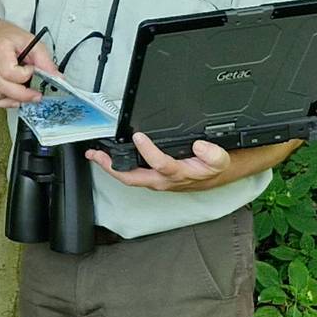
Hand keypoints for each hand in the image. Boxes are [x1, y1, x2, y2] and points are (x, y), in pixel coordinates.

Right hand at [0, 20, 58, 107]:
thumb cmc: (9, 38)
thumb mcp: (30, 41)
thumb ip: (44, 60)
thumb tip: (57, 77)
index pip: (9, 71)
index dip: (25, 75)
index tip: (33, 70)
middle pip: (2, 86)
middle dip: (23, 95)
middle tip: (36, 95)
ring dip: (12, 99)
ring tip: (24, 94)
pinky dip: (3, 102)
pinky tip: (13, 97)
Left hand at [88, 133, 232, 191]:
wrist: (214, 177)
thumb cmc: (212, 169)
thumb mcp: (220, 160)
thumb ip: (212, 154)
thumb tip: (199, 146)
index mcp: (178, 174)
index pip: (159, 164)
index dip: (148, 151)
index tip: (139, 136)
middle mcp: (163, 180)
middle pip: (132, 178)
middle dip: (112, 168)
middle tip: (97, 155)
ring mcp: (155, 180)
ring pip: (129, 177)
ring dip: (111, 167)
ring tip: (96, 155)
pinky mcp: (152, 177)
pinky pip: (132, 174)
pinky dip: (118, 166)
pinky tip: (110, 157)